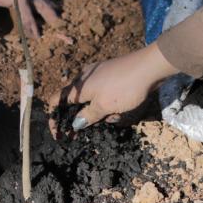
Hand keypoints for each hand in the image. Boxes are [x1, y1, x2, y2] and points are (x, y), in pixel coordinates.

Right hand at [48, 45, 174, 129]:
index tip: (59, 134)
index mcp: (79, 85)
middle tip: (81, 135)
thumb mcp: (104, 106)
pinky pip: (105, 96)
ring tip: (114, 118)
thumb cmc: (124, 87)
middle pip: (74, 102)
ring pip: (93, 101)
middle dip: (80, 119)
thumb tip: (75, 123)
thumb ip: (88, 116)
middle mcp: (85, 79)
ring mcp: (100, 77)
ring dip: (100, 114)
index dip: (53, 118)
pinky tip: (121, 111)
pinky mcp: (113, 78)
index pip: (56, 100)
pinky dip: (110, 106)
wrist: (149, 67)